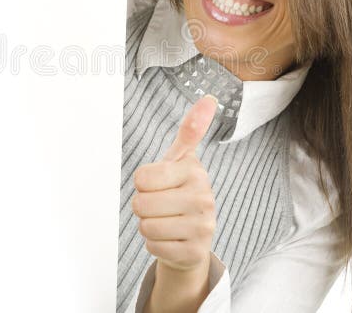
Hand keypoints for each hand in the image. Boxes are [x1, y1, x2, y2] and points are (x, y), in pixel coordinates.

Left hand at [131, 95, 218, 271]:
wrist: (192, 237)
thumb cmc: (179, 191)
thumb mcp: (181, 160)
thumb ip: (191, 130)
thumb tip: (209, 98)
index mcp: (195, 171)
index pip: (141, 178)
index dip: (143, 183)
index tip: (159, 183)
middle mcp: (204, 198)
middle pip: (141, 204)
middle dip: (144, 207)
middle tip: (161, 206)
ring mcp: (203, 227)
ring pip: (147, 227)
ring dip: (149, 227)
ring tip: (166, 222)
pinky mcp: (196, 252)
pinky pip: (154, 248)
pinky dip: (156, 245)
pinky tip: (171, 240)